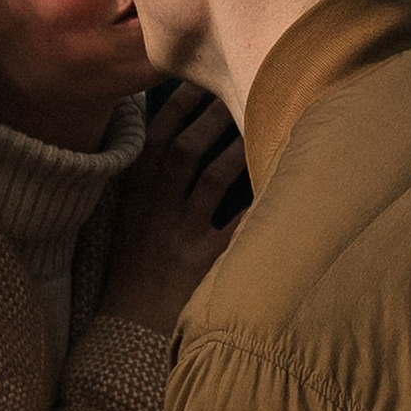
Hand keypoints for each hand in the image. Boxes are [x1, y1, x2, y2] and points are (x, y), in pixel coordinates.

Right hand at [100, 85, 248, 334]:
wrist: (130, 329)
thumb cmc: (135, 271)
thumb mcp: (129, 223)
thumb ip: (148, 184)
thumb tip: (174, 138)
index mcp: (134, 197)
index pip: (153, 140)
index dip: (174, 108)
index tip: (193, 81)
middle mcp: (156, 210)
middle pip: (184, 150)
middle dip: (210, 117)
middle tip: (238, 87)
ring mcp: (181, 235)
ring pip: (212, 177)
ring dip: (237, 146)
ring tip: (261, 122)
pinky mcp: (206, 262)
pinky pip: (238, 224)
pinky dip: (259, 202)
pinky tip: (282, 178)